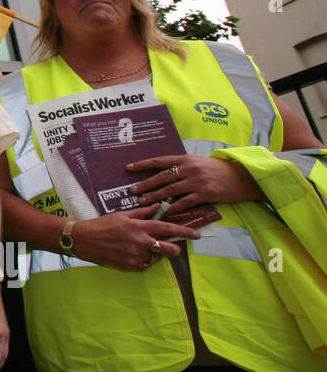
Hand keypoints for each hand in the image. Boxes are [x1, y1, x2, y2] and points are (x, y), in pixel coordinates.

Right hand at [69, 206, 202, 270]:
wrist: (84, 239)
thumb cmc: (103, 224)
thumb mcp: (123, 215)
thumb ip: (143, 213)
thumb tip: (158, 207)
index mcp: (140, 227)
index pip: (168, 228)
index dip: (185, 231)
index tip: (196, 234)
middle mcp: (141, 242)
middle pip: (169, 249)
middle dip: (175, 249)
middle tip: (173, 247)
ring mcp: (136, 256)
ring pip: (156, 258)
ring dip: (154, 253)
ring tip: (140, 247)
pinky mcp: (131, 266)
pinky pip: (145, 265)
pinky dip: (143, 260)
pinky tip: (132, 253)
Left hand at [127, 154, 261, 215]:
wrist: (242, 177)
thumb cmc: (219, 170)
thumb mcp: (199, 162)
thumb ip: (183, 167)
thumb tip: (164, 173)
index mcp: (186, 159)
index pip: (160, 160)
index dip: (143, 164)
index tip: (129, 168)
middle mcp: (189, 168)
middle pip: (162, 177)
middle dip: (145, 184)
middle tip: (132, 191)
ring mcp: (197, 181)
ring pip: (170, 190)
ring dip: (154, 197)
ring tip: (142, 202)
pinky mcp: (205, 193)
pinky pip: (185, 202)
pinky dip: (174, 207)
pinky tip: (164, 212)